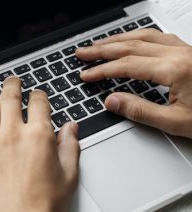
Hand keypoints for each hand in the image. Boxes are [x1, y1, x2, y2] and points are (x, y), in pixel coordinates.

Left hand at [0, 77, 79, 211]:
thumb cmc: (43, 206)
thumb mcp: (69, 176)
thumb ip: (70, 147)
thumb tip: (71, 128)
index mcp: (39, 136)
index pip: (38, 104)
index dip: (38, 95)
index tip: (37, 94)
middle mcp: (13, 134)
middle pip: (10, 99)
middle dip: (12, 85)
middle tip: (11, 81)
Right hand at [76, 28, 191, 138]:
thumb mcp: (177, 123)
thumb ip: (141, 111)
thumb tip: (113, 101)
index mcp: (175, 70)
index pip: (127, 66)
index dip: (102, 70)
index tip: (86, 74)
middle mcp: (180, 54)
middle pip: (131, 45)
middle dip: (102, 49)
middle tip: (83, 53)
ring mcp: (187, 50)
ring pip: (145, 36)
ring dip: (118, 39)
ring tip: (100, 44)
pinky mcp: (191, 52)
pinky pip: (160, 36)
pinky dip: (140, 36)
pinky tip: (134, 39)